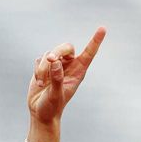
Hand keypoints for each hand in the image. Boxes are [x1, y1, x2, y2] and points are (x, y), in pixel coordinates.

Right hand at [27, 27, 105, 141]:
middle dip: (56, 52)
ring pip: (50, 54)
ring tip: (42, 84)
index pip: (89, 54)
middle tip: (50, 61)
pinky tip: (39, 82)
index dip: (95, 41)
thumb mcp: (56, 95)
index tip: (103, 28)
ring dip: (43, 68)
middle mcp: (69, 67)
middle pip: (65, 47)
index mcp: (78, 73)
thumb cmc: (52, 107)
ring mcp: (56, 66)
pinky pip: (39, 59)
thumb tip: (55, 61)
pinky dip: (37, 70)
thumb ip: (57, 78)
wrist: (41, 113)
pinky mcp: (44, 66)